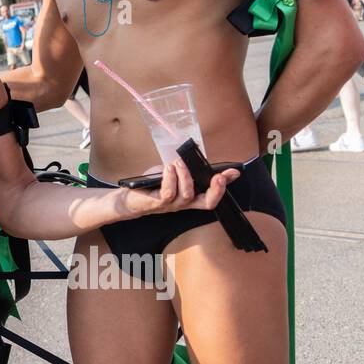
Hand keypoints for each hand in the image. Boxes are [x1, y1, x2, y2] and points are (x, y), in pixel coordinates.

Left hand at [122, 159, 240, 216]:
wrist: (129, 197)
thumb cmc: (152, 185)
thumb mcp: (172, 173)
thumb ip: (185, 168)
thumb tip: (196, 158)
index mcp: (191, 196)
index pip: (213, 193)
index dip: (225, 184)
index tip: (234, 172)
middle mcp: (185, 204)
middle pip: (207, 203)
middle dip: (216, 189)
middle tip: (217, 176)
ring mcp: (172, 205)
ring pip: (187, 195)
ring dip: (185, 176)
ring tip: (179, 163)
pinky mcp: (158, 203)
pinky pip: (168, 193)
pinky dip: (170, 178)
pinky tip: (168, 168)